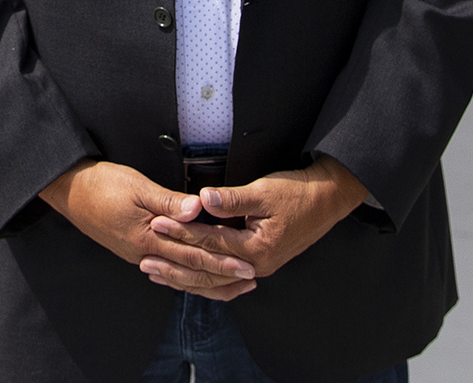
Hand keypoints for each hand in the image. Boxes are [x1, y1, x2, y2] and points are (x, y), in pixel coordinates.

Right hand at [39, 160, 260, 300]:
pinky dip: (185, 274)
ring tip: (230, 283)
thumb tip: (197, 210)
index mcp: (147, 239)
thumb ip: (168, 201)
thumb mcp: (137, 186)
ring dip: (206, 279)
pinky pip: (167, 268)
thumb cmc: (101, 184)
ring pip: (179, 273)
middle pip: (189, 269)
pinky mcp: (134, 249)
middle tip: (249, 280)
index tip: (245, 265)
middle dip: (221, 275)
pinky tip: (195, 276)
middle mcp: (144, 253)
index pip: (193, 254)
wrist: (70, 191)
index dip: (221, 260)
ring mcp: (138, 254)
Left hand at [145, 157, 371, 288]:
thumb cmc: (297, 194)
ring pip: (214, 279)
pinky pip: (225, 277)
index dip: (181, 232)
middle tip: (146, 259)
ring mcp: (258, 267)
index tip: (157, 223)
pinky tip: (186, 277)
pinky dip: (204, 277)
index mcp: (257, 249)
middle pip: (208, 269)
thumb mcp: (263, 192)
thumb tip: (203, 199)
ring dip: (185, 277)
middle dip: (175, 264)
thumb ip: (232, 199)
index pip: (210, 242)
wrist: (326, 200)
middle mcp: (256, 265)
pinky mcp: (257, 262)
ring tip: (157, 273)